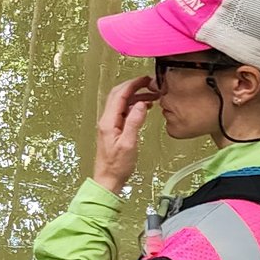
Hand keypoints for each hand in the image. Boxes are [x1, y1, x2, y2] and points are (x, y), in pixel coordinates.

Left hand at [91, 76, 156, 193]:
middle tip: (150, 84)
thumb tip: (141, 104)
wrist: (108, 180)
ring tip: (152, 96)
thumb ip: (134, 122)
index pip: (120, 95)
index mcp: (108, 121)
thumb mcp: (128, 144)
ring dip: (136, 96)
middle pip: (118, 95)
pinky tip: (145, 108)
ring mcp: (109, 124)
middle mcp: (106, 120)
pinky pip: (123, 112)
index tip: (146, 79)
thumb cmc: (117, 166)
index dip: (133, 84)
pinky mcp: (113, 129)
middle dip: (134, 86)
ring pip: (121, 103)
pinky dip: (134, 106)